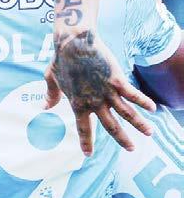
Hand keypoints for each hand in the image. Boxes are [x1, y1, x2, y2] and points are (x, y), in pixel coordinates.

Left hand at [45, 29, 155, 155]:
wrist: (73, 42)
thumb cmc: (61, 59)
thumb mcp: (51, 78)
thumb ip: (50, 95)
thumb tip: (43, 107)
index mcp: (77, 103)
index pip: (83, 128)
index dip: (85, 142)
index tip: (87, 154)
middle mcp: (93, 102)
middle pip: (110, 125)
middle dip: (121, 139)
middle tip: (131, 149)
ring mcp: (106, 92)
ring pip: (126, 113)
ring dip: (139, 124)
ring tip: (150, 133)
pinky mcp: (116, 80)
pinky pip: (132, 94)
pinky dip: (143, 101)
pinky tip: (153, 108)